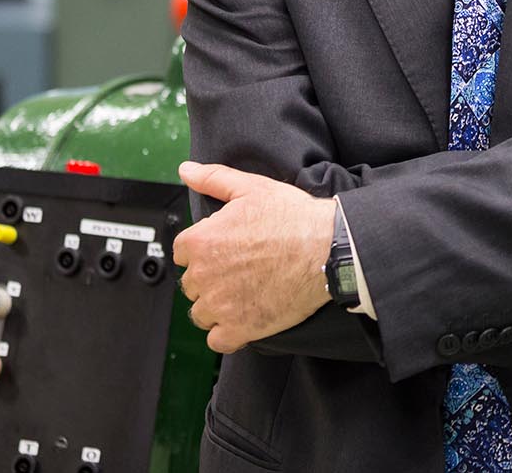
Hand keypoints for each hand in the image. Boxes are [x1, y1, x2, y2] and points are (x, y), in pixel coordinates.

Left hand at [171, 161, 337, 352]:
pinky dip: (227, 333)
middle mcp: (204, 275)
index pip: (183, 252)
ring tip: (243, 294)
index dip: (204, 250)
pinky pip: (217, 339)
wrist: (327, 249)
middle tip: (239, 270)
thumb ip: (213, 179)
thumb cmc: (294, 219)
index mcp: (202, 241)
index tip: (223, 251)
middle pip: (191, 284)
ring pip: (201, 313)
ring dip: (216, 307)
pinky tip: (244, 318)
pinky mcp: (240, 328)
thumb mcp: (252, 187)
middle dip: (210, 278)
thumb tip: (188, 171)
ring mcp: (221, 305)